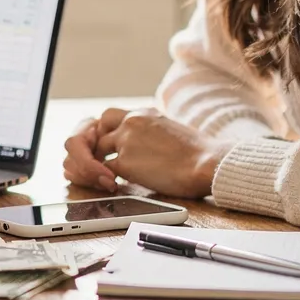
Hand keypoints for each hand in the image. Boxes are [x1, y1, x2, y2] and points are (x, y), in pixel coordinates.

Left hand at [63, 107, 223, 198]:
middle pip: (95, 128)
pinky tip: (112, 186)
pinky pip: (102, 170)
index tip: (106, 147)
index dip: (103, 133)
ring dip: (93, 163)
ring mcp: (127, 140)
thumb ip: (152, 134)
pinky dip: (102, 179)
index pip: (109, 116)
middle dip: (91, 145)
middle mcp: (132, 122)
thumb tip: (146, 148)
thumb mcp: (172, 132)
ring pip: (94, 150)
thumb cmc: (200, 154)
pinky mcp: (126, 162)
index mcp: (144, 113)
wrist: (208, 163)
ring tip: (102, 177)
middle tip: (95, 161)